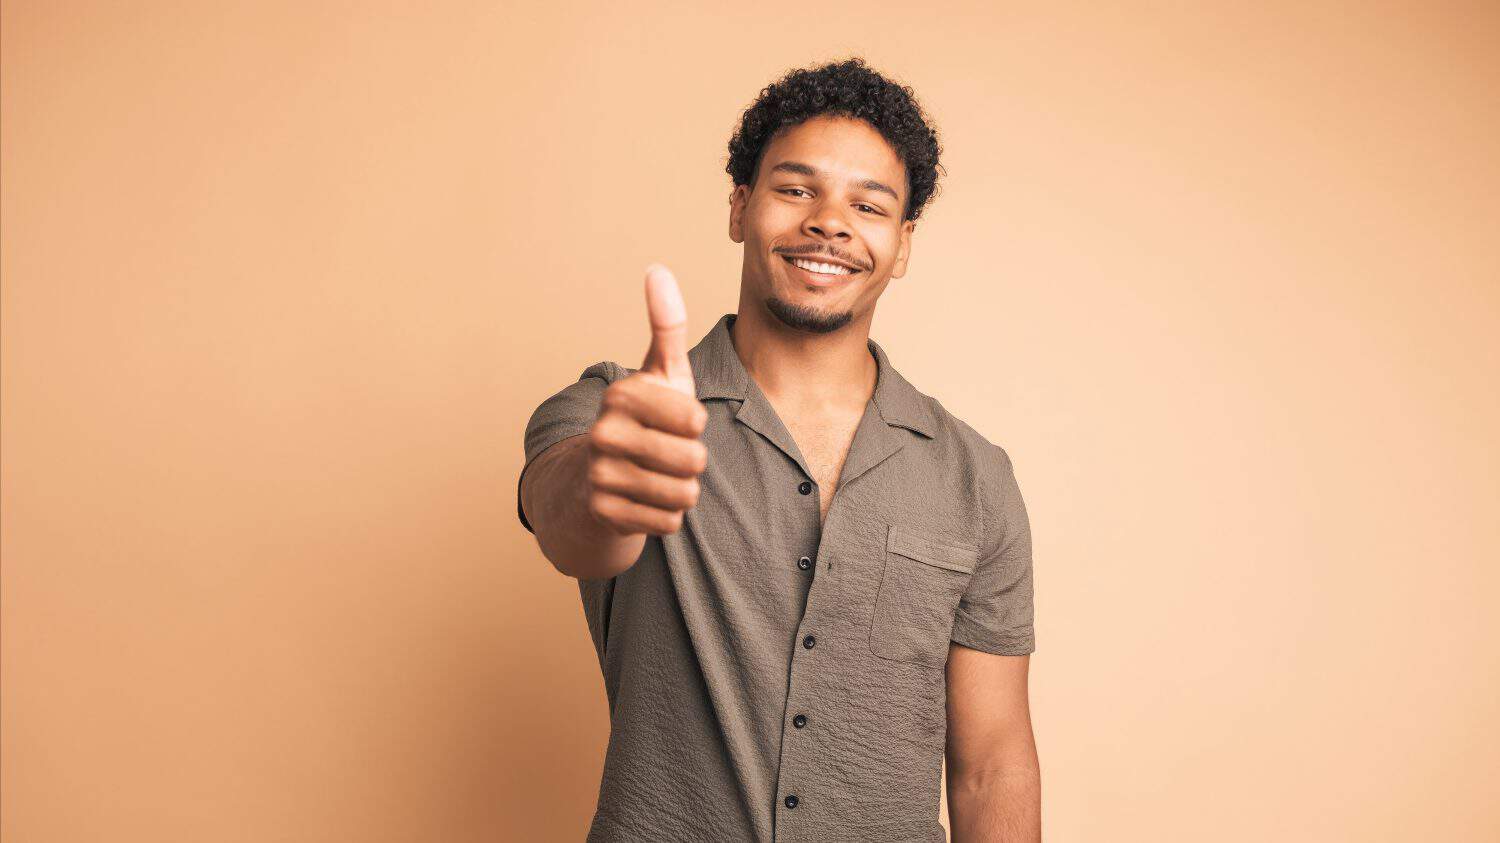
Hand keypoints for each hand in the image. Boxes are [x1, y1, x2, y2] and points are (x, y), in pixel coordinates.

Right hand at [585, 264, 708, 535]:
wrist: (588, 482)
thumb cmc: (641, 421)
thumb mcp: (658, 373)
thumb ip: (666, 326)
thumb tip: (658, 269)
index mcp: (622, 393)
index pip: (696, 420)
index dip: (693, 425)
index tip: (670, 420)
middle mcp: (604, 432)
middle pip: (694, 461)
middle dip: (690, 464)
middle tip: (664, 454)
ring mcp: (599, 475)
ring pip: (684, 495)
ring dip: (679, 491)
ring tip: (653, 477)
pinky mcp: (603, 514)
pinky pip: (669, 522)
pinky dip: (664, 516)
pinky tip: (641, 501)